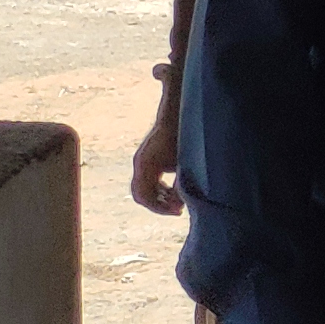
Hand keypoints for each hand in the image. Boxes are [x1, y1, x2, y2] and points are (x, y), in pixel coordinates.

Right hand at [130, 97, 182, 215]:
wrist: (178, 113)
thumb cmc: (183, 136)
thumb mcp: (184, 163)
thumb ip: (181, 184)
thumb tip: (180, 203)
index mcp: (146, 165)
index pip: (144, 197)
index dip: (160, 208)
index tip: (177, 211)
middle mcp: (140, 164)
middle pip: (141, 195)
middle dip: (159, 204)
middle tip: (178, 209)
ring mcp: (142, 161)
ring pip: (144, 189)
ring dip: (159, 197)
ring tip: (178, 199)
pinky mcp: (147, 159)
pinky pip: (148, 180)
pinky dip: (159, 188)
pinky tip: (175, 188)